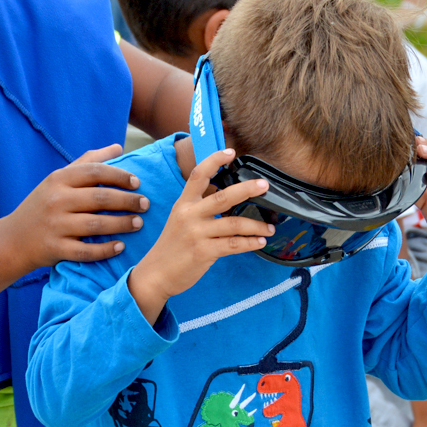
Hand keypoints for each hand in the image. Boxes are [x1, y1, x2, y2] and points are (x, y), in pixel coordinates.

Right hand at [5, 145, 149, 268]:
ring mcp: (55, 226)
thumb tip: (118, 147)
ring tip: (138, 223)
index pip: (94, 172)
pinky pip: (86, 251)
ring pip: (96, 225)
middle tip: (145, 204)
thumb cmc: (43, 204)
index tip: (137, 182)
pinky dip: (105, 250)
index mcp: (58, 180)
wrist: (13, 239)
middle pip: (99, 198)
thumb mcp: (58, 179)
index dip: (119, 176)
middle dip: (127, 201)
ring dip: (121, 224)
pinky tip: (120, 247)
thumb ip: (88, 162)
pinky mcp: (56, 249)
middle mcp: (56, 200)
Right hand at [127, 148, 273, 322]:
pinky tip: (259, 242)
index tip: (230, 152)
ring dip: (256, 225)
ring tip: (270, 227)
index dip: (214, 161)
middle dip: (246, 189)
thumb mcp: (180, 219)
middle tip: (264, 185)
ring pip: (233, 224)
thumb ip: (200, 207)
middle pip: (223, 197)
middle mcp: (189, 215)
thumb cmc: (173, 246)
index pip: (198, 175)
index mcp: (184, 203)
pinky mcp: (203, 252)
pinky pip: (233, 244)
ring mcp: (196, 234)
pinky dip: (250, 243)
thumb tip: (229, 198)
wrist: (156, 274)